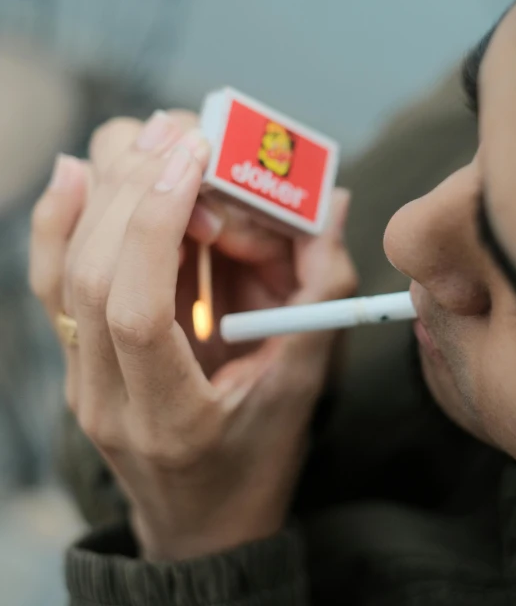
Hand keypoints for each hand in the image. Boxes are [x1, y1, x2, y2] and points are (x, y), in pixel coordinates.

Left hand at [30, 112, 356, 560]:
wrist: (200, 519)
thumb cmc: (258, 458)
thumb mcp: (305, 385)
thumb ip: (322, 295)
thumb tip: (329, 202)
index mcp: (172, 417)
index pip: (138, 311)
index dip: (158, 224)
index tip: (194, 159)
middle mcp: (107, 397)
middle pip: (93, 276)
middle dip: (136, 190)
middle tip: (184, 134)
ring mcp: (80, 375)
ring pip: (65, 268)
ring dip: (107, 192)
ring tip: (156, 138)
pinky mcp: (74, 352)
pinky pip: (49, 280)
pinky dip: (58, 219)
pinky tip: (78, 170)